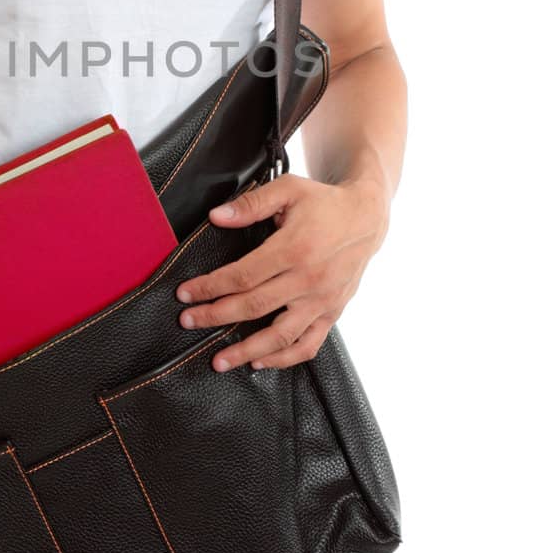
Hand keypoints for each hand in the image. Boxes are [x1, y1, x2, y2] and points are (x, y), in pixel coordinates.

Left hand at [174, 173, 388, 371]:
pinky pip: (308, 345)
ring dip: (247, 351)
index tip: (186, 294)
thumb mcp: (287, 190)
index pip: (242, 275)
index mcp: (294, 249)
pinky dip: (283, 359)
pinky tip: (260, 362)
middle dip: (215, 316)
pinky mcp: (333, 312)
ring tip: (219, 361)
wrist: (366, 218)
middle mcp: (309, 279)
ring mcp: (322, 300)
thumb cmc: (324, 203)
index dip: (210, 287)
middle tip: (188, 321)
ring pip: (280, 336)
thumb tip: (216, 217)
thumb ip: (251, 204)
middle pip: (254, 306)